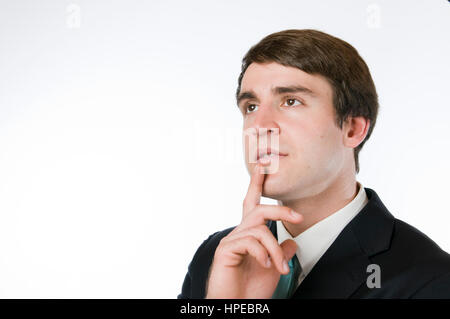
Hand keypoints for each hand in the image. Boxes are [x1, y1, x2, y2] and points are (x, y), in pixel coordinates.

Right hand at [205, 162, 303, 298]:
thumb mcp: (275, 268)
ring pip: (260, 229)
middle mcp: (239, 234)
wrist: (236, 306)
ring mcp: (231, 241)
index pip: (252, 205)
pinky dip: (264, 254)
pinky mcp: (225, 250)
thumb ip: (283, 253)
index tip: (262, 166)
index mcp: (249, 236)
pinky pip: (250, 241)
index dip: (257, 185)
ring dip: (276, 250)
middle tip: (299, 216)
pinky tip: (266, 266)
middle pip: (259, 210)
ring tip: (280, 268)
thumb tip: (293, 241)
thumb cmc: (251, 290)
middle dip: (280, 209)